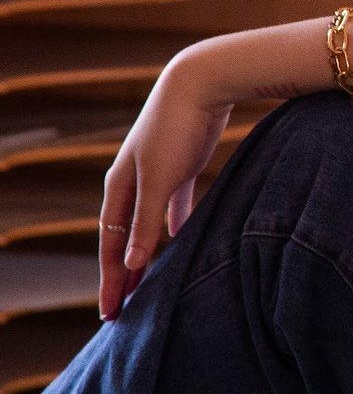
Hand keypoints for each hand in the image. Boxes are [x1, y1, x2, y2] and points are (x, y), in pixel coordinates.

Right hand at [99, 52, 235, 318]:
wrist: (200, 82)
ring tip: (145, 281)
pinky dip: (174, 222)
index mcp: (119, 187)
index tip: (111, 312)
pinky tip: (180, 238)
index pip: (111, 244)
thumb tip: (134, 263)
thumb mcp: (160, 178)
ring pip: (145, 222)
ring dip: (145, 251)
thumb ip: (147, 220)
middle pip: (123, 237)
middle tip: (121, 308)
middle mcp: (131, 181)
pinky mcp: (182, 163)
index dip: (111, 278)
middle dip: (121, 273)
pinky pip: (174, 202)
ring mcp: (155, 171)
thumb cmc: (177, 128)